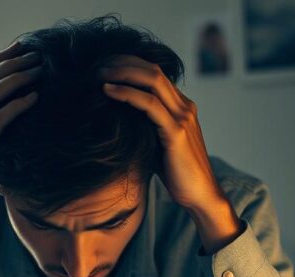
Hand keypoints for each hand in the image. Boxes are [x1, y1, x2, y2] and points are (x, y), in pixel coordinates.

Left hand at [99, 55, 242, 252]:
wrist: (199, 195)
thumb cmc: (175, 174)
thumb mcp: (156, 143)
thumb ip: (145, 127)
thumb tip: (117, 120)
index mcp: (180, 106)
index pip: (153, 72)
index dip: (127, 64)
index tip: (102, 66)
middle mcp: (184, 106)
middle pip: (152, 69)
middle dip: (122, 62)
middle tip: (95, 65)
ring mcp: (182, 117)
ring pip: (152, 80)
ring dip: (122, 73)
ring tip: (98, 74)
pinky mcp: (176, 132)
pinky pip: (150, 104)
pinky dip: (127, 93)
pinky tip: (107, 91)